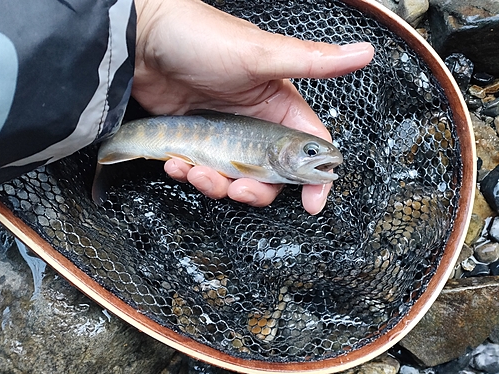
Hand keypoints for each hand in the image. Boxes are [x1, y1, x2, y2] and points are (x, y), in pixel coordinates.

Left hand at [132, 0, 373, 213]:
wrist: (140, 41)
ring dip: (216, 184)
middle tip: (238, 187)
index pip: (308, 148)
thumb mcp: (260, 53)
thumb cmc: (201, 39)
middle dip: (255, 189)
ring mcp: (224, 136)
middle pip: (270, 175)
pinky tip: (176, 161)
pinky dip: (189, 174)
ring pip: (233, 179)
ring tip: (195, 169)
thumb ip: (312, 62)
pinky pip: (201, 172)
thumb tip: (363, 53)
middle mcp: (254, 124)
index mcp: (278, 105)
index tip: (312, 203)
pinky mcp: (196, 142)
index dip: (313, 179)